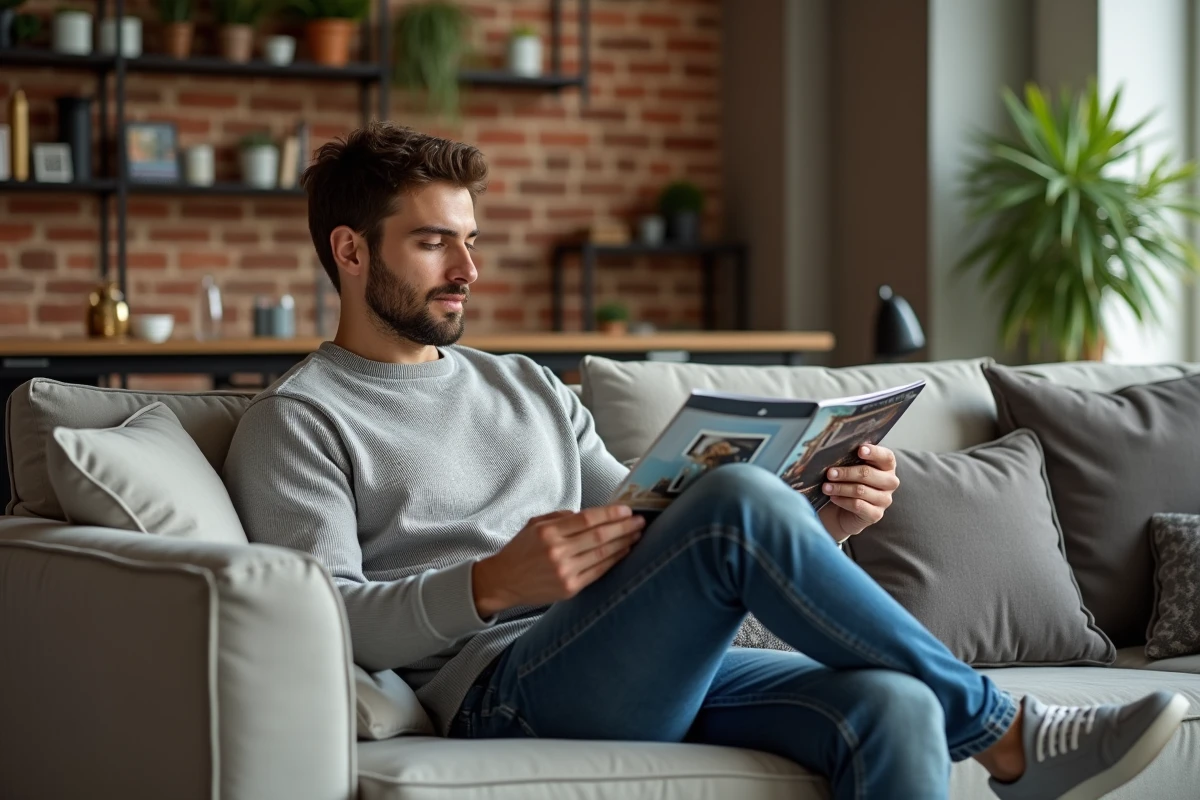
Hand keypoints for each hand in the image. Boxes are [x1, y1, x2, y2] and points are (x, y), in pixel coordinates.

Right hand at [473, 505, 645, 616]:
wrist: (503, 581)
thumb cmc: (521, 550)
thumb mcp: (536, 524)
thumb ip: (563, 518)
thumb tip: (593, 516)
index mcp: (548, 532)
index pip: (587, 519)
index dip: (610, 514)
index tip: (627, 510)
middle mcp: (557, 552)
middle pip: (599, 536)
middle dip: (624, 528)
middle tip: (641, 521)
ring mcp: (564, 572)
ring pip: (602, 554)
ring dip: (624, 543)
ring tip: (638, 535)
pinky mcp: (570, 588)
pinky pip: (598, 572)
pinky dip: (615, 561)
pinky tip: (625, 552)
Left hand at [817, 444, 898, 542]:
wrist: (841, 511)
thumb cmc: (847, 482)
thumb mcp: (849, 467)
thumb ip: (850, 458)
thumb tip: (837, 449)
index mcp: (887, 466)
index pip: (887, 457)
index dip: (874, 452)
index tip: (859, 450)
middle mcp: (890, 482)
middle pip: (869, 473)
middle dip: (846, 473)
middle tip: (829, 473)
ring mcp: (885, 499)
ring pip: (861, 490)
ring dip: (840, 488)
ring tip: (826, 487)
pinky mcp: (876, 514)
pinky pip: (858, 505)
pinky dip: (842, 500)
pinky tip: (833, 497)